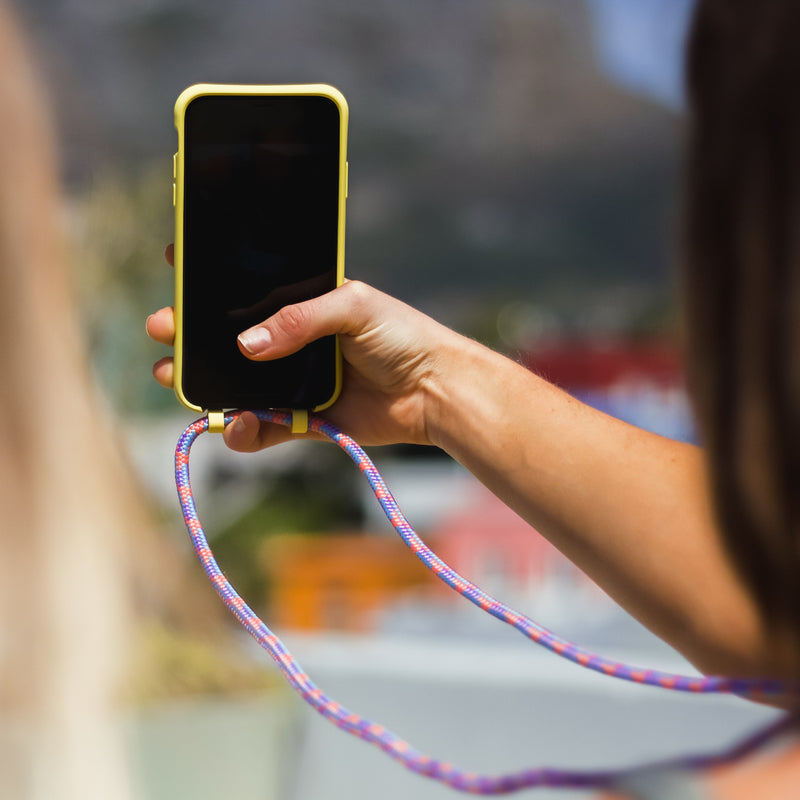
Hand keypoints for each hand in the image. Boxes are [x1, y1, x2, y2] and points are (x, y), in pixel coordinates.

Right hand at [146, 245, 471, 451]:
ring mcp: (293, 381)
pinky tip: (233, 423)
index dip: (213, 278)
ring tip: (173, 377)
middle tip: (163, 328)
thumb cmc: (401, 335)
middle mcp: (292, 342)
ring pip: (236, 384)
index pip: (249, 289)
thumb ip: (299, 320)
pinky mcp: (302, 419)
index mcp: (303, 304)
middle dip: (191, 334)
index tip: (176, 261)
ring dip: (202, 383)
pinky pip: (262, 427)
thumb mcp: (353, 306)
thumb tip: (244, 346)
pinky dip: (243, 429)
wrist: (434, 389)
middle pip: (229, 338)